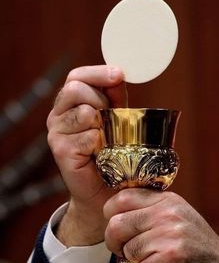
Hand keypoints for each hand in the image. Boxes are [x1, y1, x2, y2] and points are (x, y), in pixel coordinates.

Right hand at [47, 65, 124, 245]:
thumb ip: (114, 96)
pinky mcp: (61, 151)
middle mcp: (58, 115)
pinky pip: (88, 136)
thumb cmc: (111, 152)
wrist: (104, 188)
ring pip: (84, 112)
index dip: (97, 73)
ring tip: (107, 139)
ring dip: (103, 124)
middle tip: (111, 118)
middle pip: (76, 89)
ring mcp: (56, 133)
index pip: (76, 76)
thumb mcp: (115, 118)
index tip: (118, 75)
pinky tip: (102, 154)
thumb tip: (118, 75)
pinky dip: (102, 144)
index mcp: (69, 103)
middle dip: (101, 100)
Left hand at [104, 188, 218, 262]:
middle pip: (117, 224)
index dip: (111, 214)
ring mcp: (170, 234)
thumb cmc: (196, 246)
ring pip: (129, 249)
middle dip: (114, 242)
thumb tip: (115, 213)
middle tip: (124, 250)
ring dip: (137, 261)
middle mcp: (167, 213)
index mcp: (166, 200)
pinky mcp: (171, 257)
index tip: (117, 226)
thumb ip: (149, 210)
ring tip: (157, 259)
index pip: (122, 197)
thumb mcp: (176, 216)